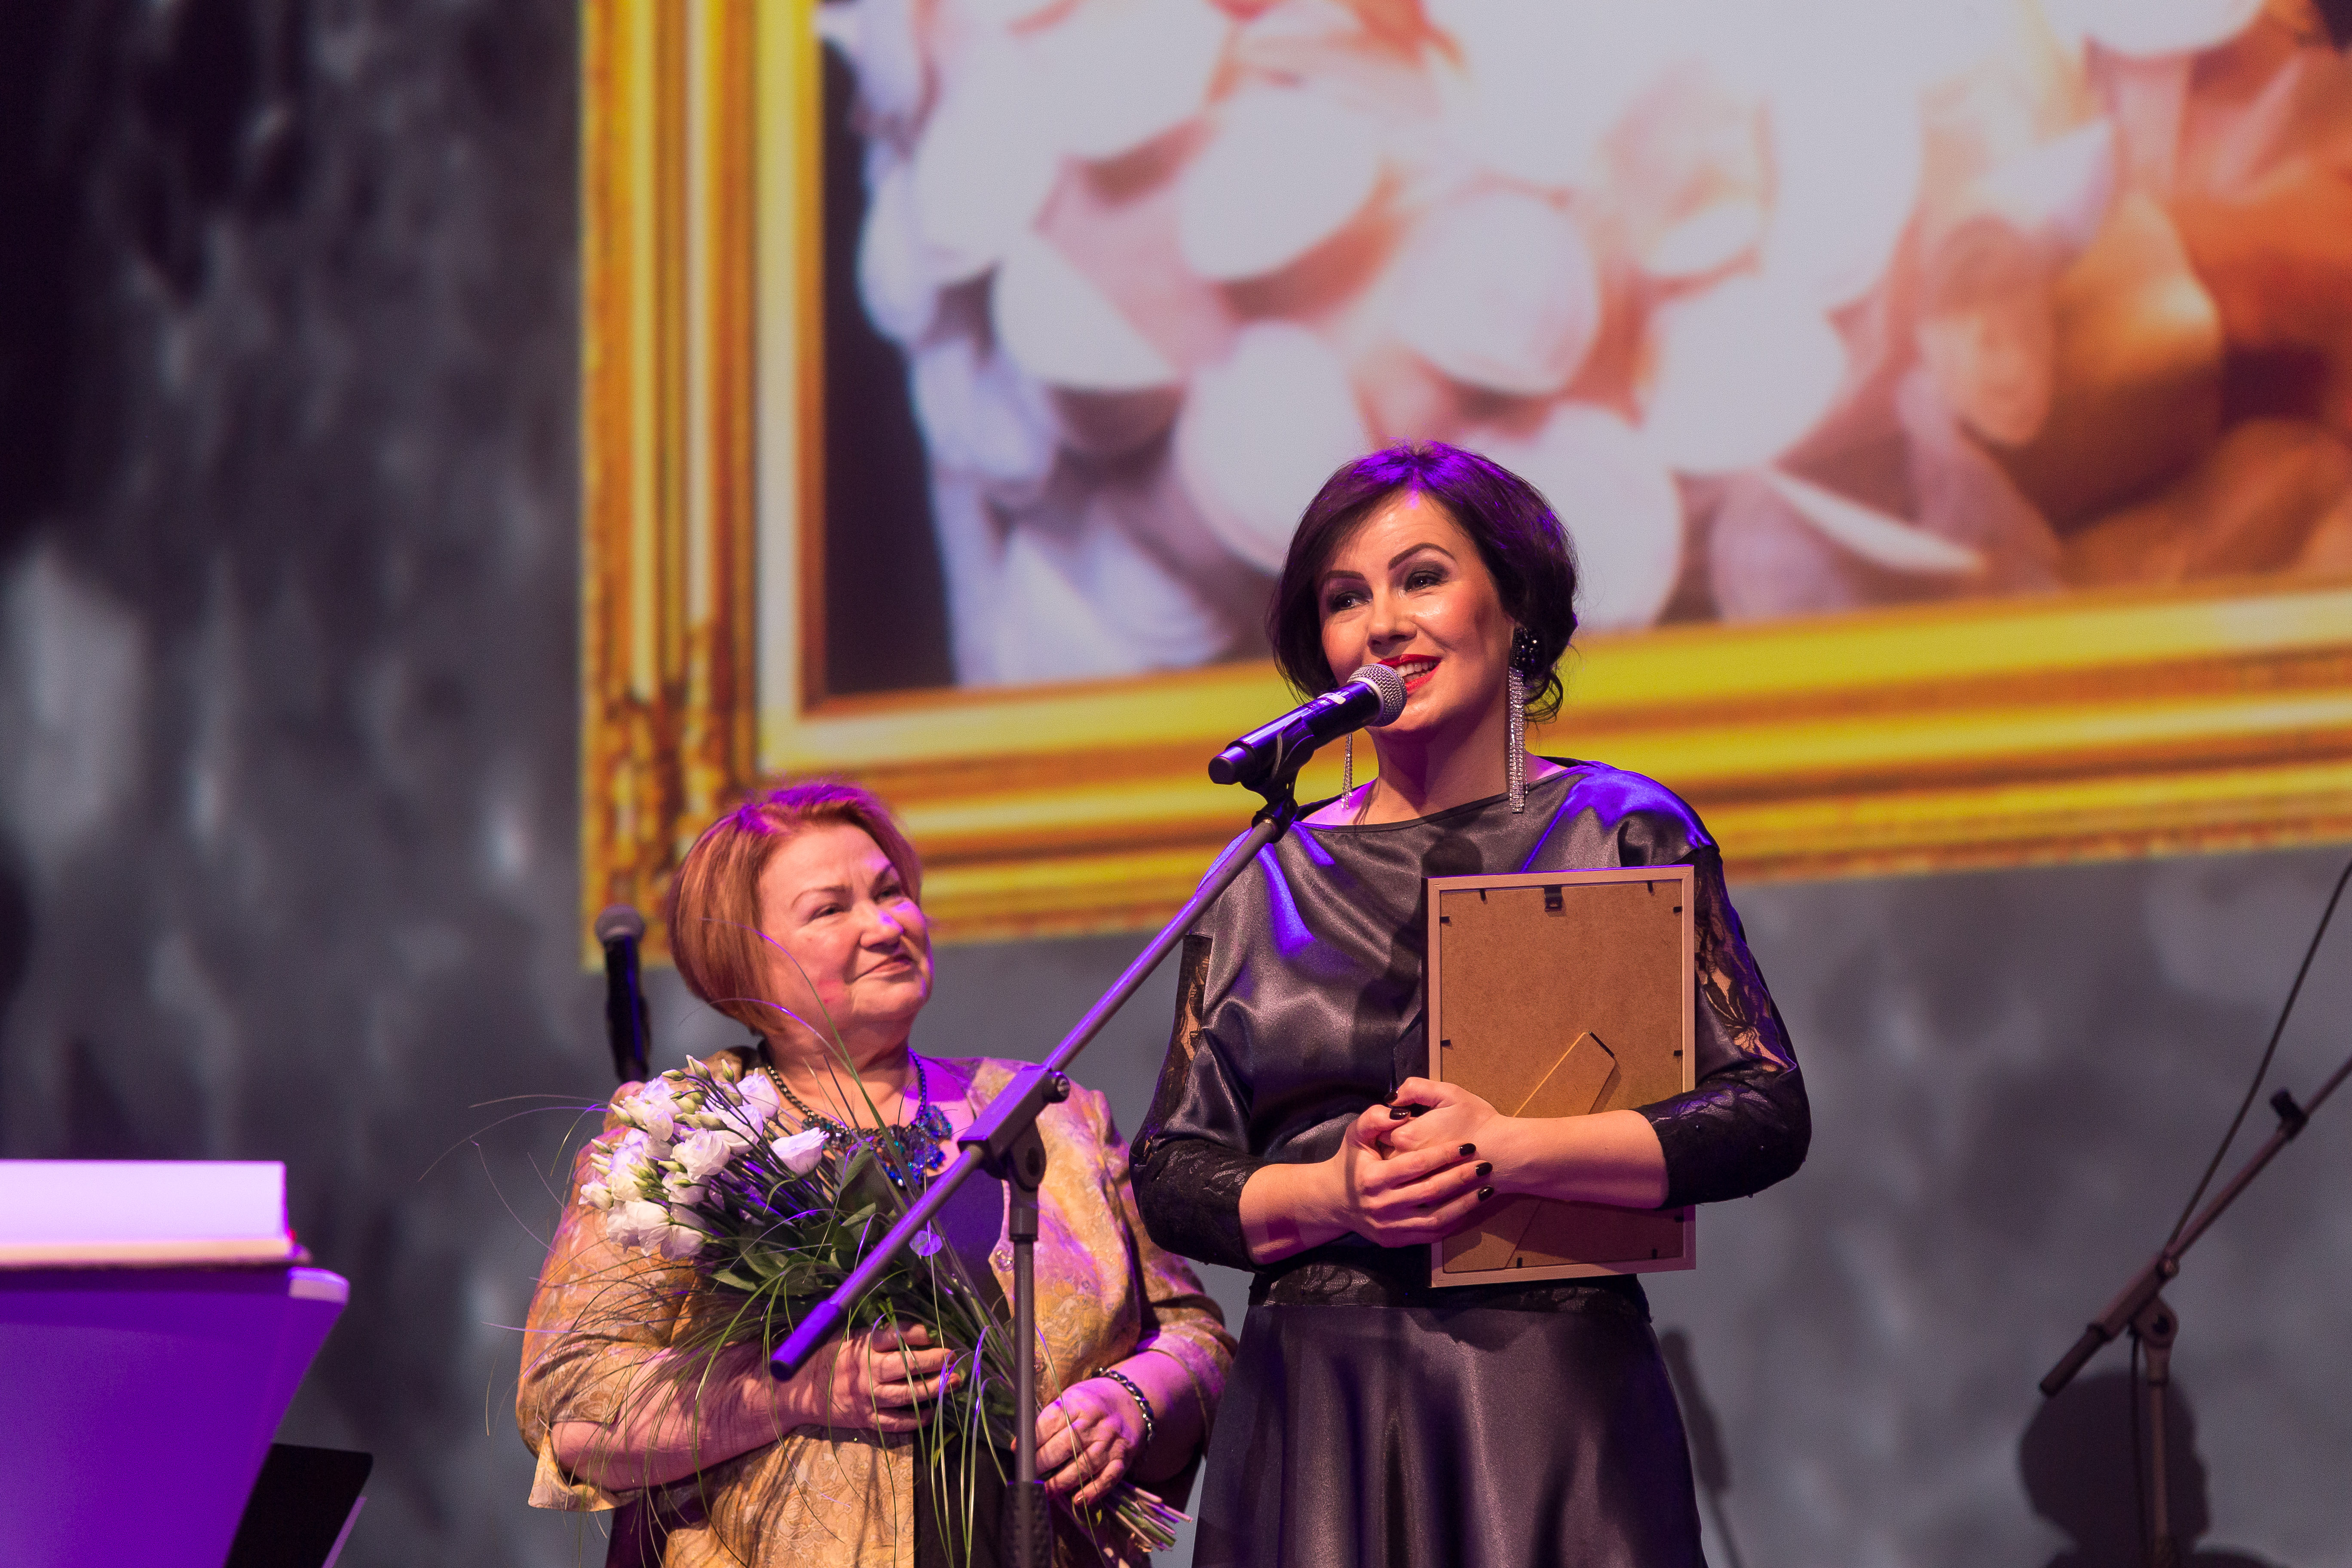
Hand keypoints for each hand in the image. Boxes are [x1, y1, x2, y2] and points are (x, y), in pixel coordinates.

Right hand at [786, 1322, 958, 1434]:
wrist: (800, 1391)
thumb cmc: (827, 1357)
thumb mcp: (847, 1337)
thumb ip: (877, 1335)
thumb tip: (914, 1331)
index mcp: (862, 1347)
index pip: (896, 1337)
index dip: (917, 1335)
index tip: (932, 1334)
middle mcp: (867, 1372)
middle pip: (908, 1367)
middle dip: (935, 1361)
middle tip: (953, 1357)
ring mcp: (867, 1398)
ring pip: (907, 1395)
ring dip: (934, 1389)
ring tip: (954, 1382)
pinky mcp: (866, 1419)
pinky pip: (895, 1422)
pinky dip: (915, 1419)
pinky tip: (931, 1413)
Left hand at [1035, 1377, 1143, 1507]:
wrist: (1131, 1400)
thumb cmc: (1093, 1402)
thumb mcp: (1072, 1397)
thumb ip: (1051, 1418)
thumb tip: (1023, 1443)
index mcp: (1078, 1403)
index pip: (1051, 1422)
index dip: (1033, 1439)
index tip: (1019, 1451)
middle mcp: (1095, 1422)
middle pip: (1066, 1445)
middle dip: (1043, 1463)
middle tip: (1029, 1475)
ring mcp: (1110, 1441)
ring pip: (1084, 1465)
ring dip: (1062, 1482)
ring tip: (1046, 1492)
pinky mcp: (1123, 1457)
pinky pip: (1108, 1477)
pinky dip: (1093, 1490)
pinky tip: (1078, 1499)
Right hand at [1328, 1081, 1493, 1246]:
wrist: (1334, 1201)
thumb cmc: (1350, 1163)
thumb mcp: (1354, 1134)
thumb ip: (1375, 1118)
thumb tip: (1402, 1111)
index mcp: (1372, 1178)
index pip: (1416, 1164)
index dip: (1444, 1153)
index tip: (1468, 1144)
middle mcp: (1381, 1205)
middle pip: (1430, 1192)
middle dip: (1461, 1177)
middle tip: (1485, 1164)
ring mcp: (1390, 1227)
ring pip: (1436, 1218)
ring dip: (1465, 1204)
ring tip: (1487, 1187)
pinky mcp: (1397, 1241)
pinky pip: (1433, 1234)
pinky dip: (1455, 1222)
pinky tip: (1472, 1207)